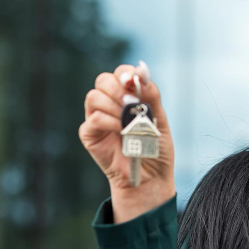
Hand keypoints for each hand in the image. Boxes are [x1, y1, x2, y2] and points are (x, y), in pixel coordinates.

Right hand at [79, 61, 175, 220]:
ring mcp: (97, 118)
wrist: (150, 177)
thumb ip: (151, 95)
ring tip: (128, 120)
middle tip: (132, 103)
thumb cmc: (155, 147)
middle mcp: (109, 104)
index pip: (120, 74)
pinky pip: (93, 119)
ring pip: (94, 96)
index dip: (126, 74)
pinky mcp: (89, 134)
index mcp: (127, 97)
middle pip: (103, 80)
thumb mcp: (159, 118)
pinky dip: (109, 121)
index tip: (134, 82)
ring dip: (113, 105)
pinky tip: (122, 131)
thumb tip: (142, 72)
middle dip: (118, 88)